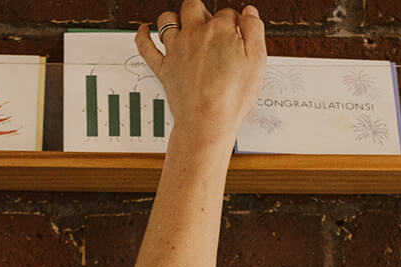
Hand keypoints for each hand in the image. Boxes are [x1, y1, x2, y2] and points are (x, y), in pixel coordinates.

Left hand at [137, 3, 266, 138]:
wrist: (207, 122)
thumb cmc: (231, 97)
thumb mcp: (257, 61)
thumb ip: (254, 31)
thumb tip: (249, 14)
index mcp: (219, 29)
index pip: (227, 14)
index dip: (234, 24)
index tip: (237, 34)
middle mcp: (194, 34)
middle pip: (194, 7)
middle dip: (202, 12)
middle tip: (209, 25)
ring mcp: (176, 50)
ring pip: (168, 19)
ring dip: (174, 18)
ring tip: (182, 25)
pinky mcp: (163, 68)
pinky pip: (146, 46)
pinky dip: (143, 36)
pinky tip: (145, 30)